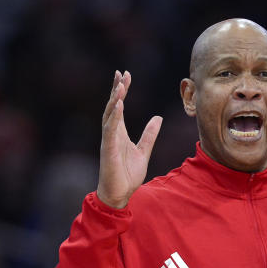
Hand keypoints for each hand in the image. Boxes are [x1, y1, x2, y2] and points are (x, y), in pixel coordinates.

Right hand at [96, 70, 162, 208]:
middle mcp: (112, 133)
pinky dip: (114, 116)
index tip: (126, 75)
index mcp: (119, 132)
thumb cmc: (128, 175)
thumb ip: (150, 135)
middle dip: (116, 89)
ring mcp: (109, 140)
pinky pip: (110, 129)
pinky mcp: (108, 148)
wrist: (120, 194)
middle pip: (112, 106)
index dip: (122, 91)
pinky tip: (118, 104)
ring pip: (110, 114)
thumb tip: (158, 118)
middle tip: (121, 73)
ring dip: (114, 99)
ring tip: (120, 85)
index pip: (120, 106)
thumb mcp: (144, 151)